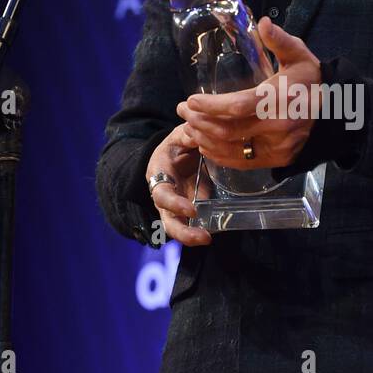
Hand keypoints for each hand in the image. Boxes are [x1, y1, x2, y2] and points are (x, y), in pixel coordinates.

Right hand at [144, 122, 212, 246]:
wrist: (176, 153)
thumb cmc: (177, 144)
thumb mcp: (180, 136)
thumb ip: (188, 136)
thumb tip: (199, 132)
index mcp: (159, 174)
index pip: (162, 194)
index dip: (175, 204)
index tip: (193, 210)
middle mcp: (163, 195)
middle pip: (167, 220)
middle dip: (182, 232)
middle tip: (204, 237)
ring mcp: (174, 206)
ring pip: (176, 227)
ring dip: (190, 236)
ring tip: (207, 239)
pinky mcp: (187, 211)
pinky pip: (191, 224)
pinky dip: (200, 229)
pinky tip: (214, 232)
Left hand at [176, 17, 321, 169]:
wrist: (336, 114)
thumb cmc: (312, 82)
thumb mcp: (300, 56)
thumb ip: (280, 40)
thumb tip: (263, 22)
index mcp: (279, 99)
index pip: (238, 106)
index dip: (211, 106)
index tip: (190, 100)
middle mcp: (277, 127)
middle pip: (228, 130)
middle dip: (199, 121)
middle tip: (183, 110)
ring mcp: (276, 147)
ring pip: (230, 149)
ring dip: (204, 138)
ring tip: (190, 125)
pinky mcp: (275, 160)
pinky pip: (241, 162)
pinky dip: (218, 154)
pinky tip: (206, 143)